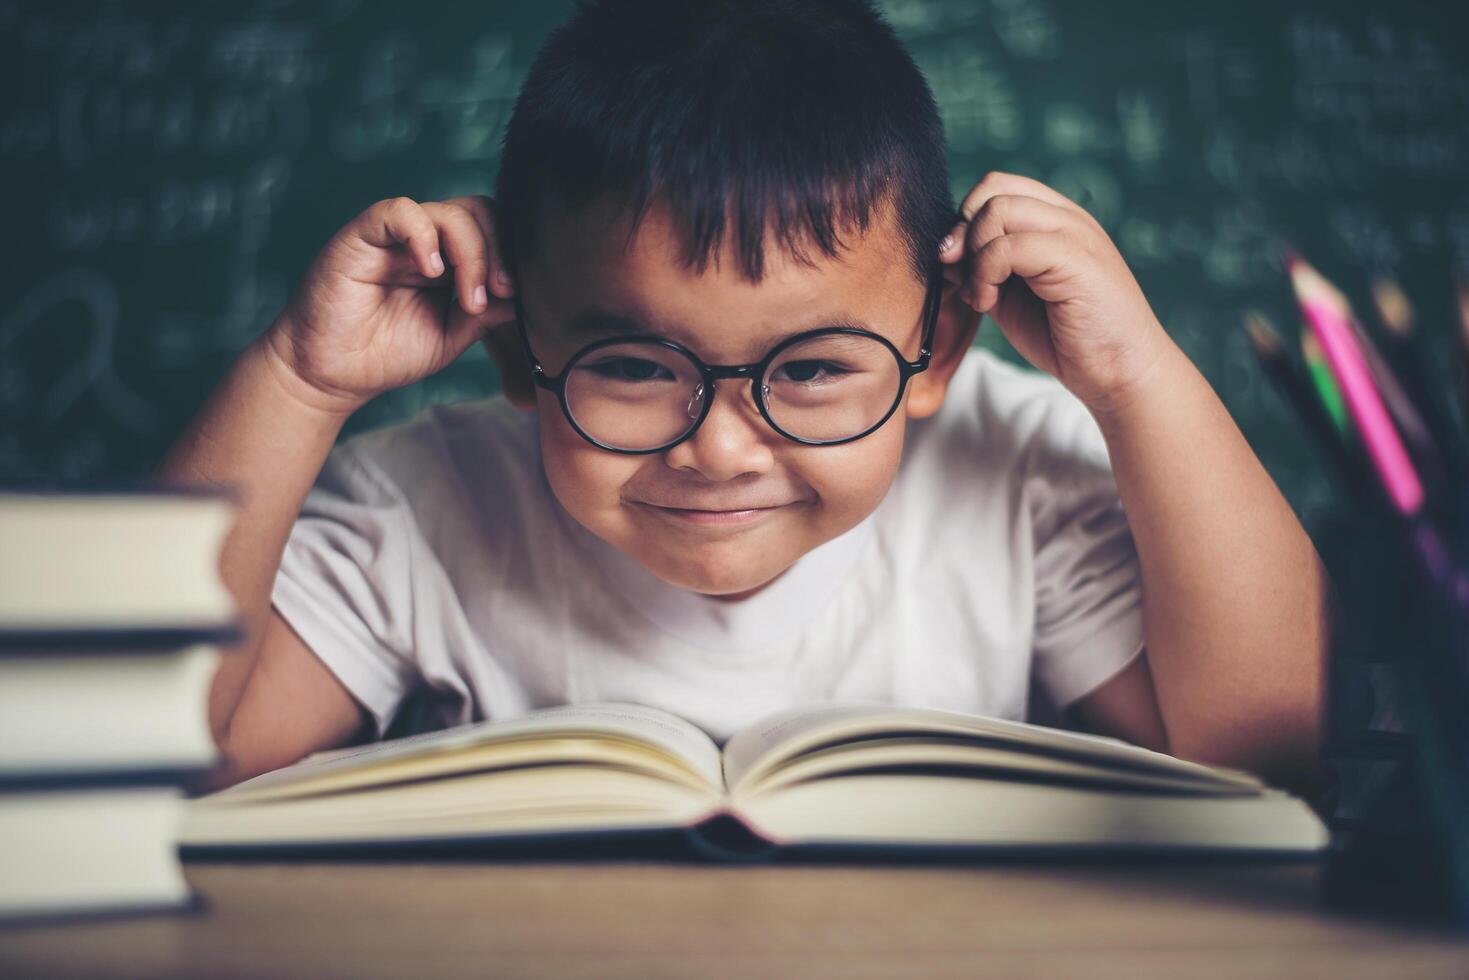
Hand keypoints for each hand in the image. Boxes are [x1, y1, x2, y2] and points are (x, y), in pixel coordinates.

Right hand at [264, 196, 515, 415]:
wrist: (331, 374)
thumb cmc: (387, 354)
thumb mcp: (452, 336)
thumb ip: (487, 314)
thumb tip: (528, 296)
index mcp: (450, 260)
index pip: (493, 231)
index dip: (510, 256)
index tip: (515, 296)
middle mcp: (425, 241)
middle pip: (479, 212)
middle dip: (498, 251)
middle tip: (499, 292)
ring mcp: (395, 236)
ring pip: (449, 211)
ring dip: (472, 253)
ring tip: (468, 300)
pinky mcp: (363, 234)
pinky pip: (400, 211)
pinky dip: (424, 236)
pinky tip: (431, 272)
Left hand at [938, 172, 1172, 415]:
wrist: (1119, 371)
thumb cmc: (1066, 337)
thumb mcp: (1009, 296)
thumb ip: (981, 268)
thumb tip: (944, 251)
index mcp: (1053, 219)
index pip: (996, 186)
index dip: (966, 220)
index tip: (959, 265)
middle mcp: (1066, 217)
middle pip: (993, 189)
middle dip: (964, 233)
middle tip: (964, 277)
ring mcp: (1074, 233)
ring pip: (998, 211)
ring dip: (975, 257)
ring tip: (983, 296)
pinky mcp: (1076, 258)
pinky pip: (1009, 247)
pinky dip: (985, 275)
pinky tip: (989, 303)